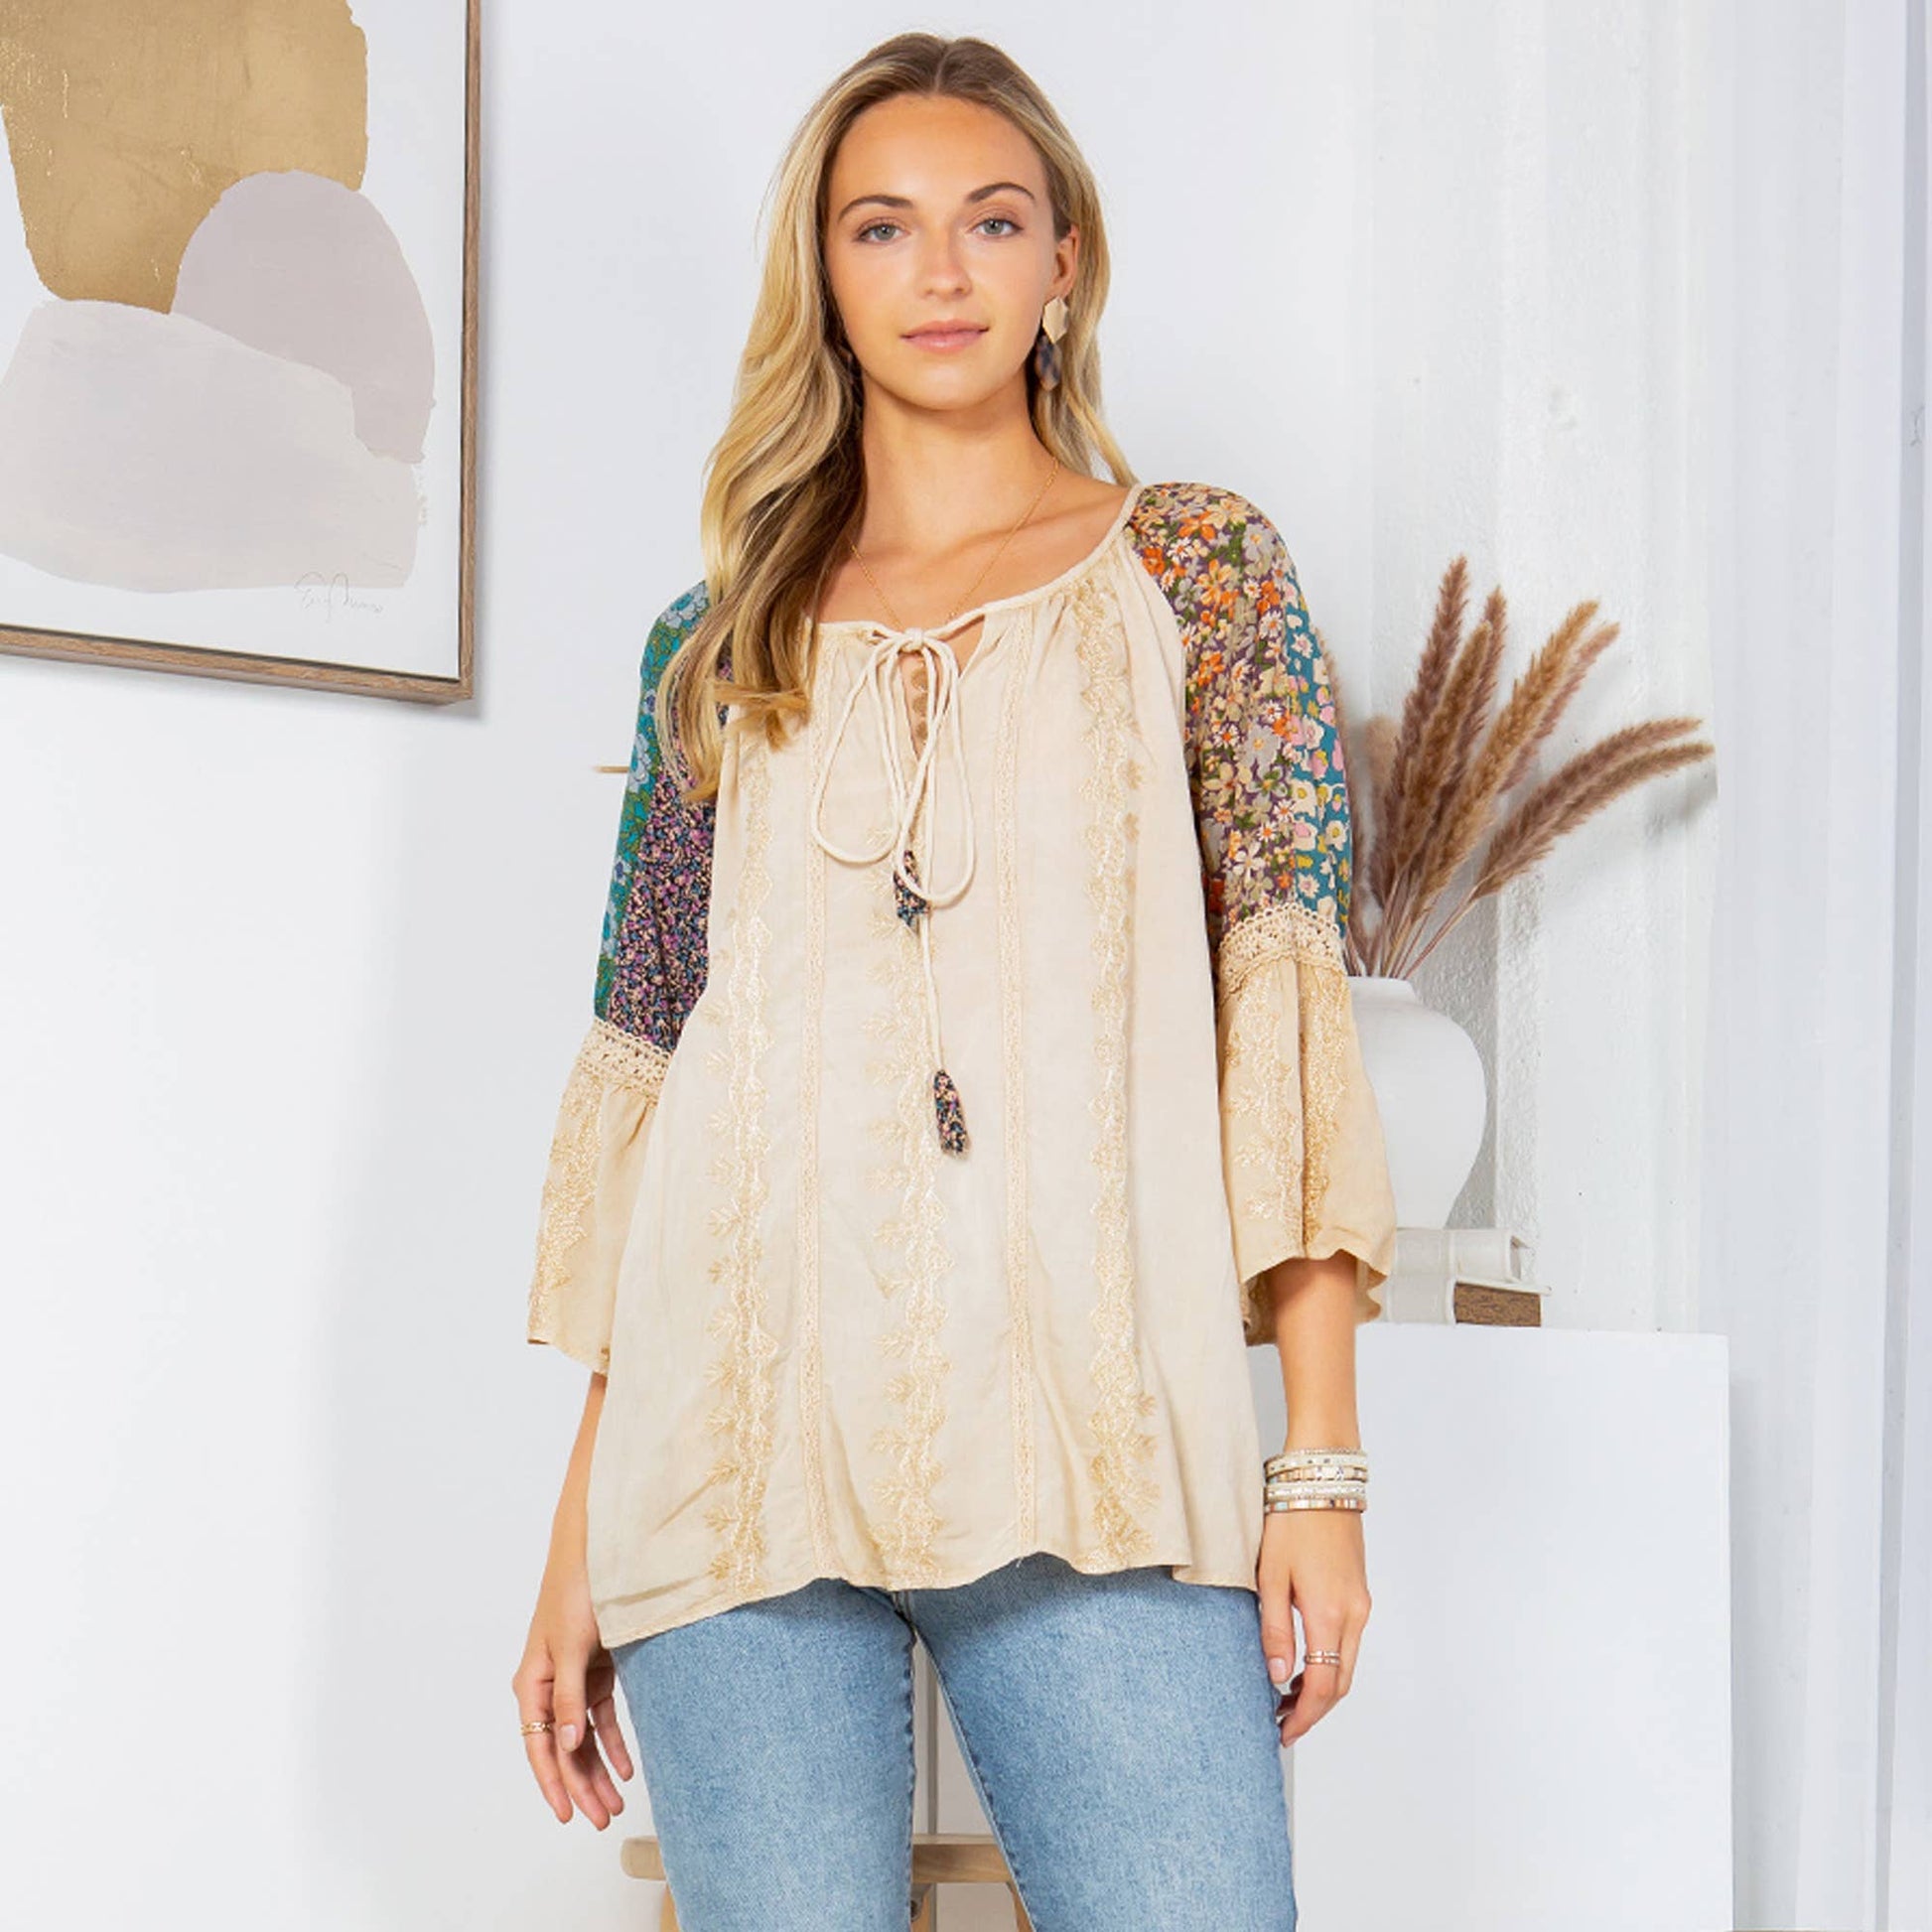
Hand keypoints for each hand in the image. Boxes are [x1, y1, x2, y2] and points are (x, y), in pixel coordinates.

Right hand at [512, 1551, 634, 1825]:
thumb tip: (566, 1747)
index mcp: (532, 1683)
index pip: (539, 1745)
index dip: (552, 1783)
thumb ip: (568, 1698)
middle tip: (602, 1819)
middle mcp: (549, 1686)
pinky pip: (602, 1718)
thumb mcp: (570, 1646)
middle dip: (581, 1786)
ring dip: (598, 1771)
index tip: (567, 1815)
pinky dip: (613, 1744)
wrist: (601, 1552)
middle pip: (563, 1748)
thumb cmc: (576, 1592)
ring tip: (614, 1805)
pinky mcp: (597, 1671)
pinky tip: (626, 1769)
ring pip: (583, 1738)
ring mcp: (574, 1680)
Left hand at [1256, 1504, 1369, 1744]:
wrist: (1322, 1480)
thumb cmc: (1291, 1521)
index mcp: (1329, 1614)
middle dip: (1313, 1710)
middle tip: (1280, 1723)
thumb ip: (1275, 1629)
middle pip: (1341, 1683)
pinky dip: (1328, 1663)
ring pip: (1346, 1664)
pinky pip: (1347, 1642)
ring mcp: (1360, 1604)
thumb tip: (1278, 1676)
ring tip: (1284, 1697)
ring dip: (1321, 1688)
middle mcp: (1354, 1615)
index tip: (1282, 1733)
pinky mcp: (1359, 1593)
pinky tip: (1302, 1663)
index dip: (1304, 1716)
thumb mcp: (1271, 1576)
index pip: (1323, 1687)